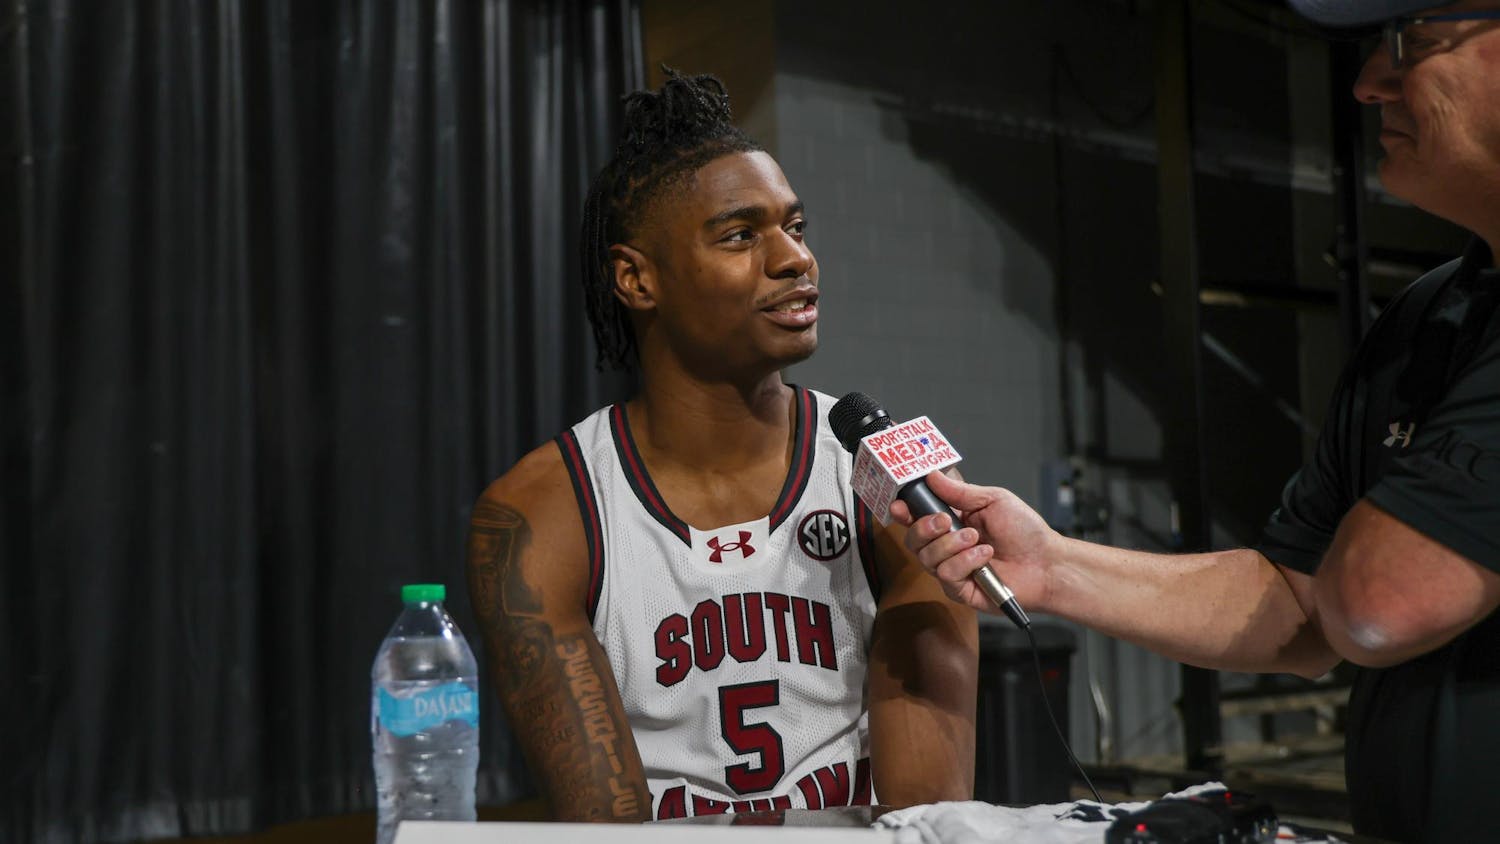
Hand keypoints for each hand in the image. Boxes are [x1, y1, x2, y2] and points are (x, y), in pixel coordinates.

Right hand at [889, 471, 1058, 614]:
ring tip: (978, 539)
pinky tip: (985, 556)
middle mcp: (948, 547)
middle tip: (946, 521)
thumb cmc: (1025, 531)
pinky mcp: (960, 590)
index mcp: (953, 522)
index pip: (917, 518)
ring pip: (927, 558)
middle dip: (925, 528)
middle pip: (913, 540)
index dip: (904, 511)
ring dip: (952, 545)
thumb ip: (959, 492)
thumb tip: (932, 476)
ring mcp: (952, 569)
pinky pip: (946, 575)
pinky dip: (965, 562)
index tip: (900, 505)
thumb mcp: (992, 500)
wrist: (1046, 563)